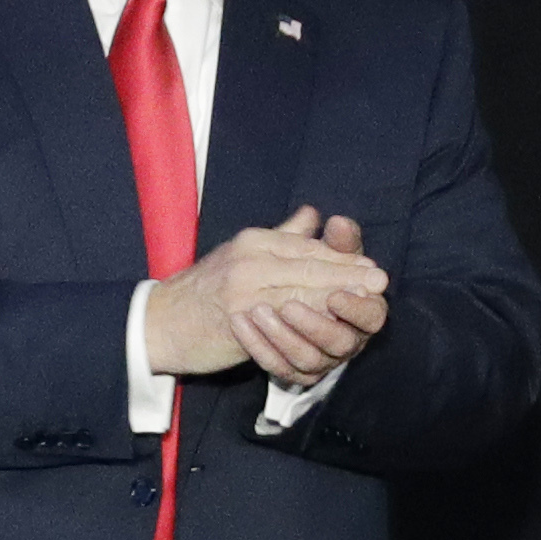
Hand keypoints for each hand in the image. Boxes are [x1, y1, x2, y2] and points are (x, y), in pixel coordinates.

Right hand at [142, 207, 386, 379]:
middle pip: (310, 265)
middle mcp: (250, 257)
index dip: (342, 257)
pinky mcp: (241, 317)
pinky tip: (332, 323)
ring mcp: (244, 287)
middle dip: (348, 274)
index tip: (370, 266)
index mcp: (253, 240)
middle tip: (379, 281)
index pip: (307, 246)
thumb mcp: (241, 253)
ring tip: (365, 301)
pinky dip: (312, 319)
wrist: (160, 322)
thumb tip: (313, 216)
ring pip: (302, 290)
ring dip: (338, 296)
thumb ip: (281, 235)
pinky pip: (285, 317)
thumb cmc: (202, 291)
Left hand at [236, 211, 385, 382]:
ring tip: (256, 310)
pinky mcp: (292, 373)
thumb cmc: (294, 271)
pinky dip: (260, 346)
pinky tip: (240, 323)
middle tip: (286, 306)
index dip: (356, 308)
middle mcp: (346, 338)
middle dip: (315, 324)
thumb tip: (338, 223)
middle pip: (342, 341)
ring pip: (309, 359)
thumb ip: (331, 241)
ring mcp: (319, 360)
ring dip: (283, 335)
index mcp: (360, 308)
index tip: (334, 296)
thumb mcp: (312, 251)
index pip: (372, 315)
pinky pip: (279, 368)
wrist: (247, 300)